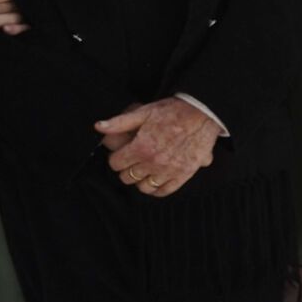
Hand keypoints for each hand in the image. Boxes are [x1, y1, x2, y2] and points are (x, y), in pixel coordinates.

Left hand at [96, 97, 218, 196]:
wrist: (203, 113)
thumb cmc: (173, 111)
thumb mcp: (144, 112)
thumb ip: (120, 122)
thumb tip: (98, 126)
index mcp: (141, 147)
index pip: (116, 164)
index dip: (116, 158)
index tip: (122, 153)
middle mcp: (153, 162)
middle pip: (127, 177)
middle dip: (126, 169)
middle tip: (132, 161)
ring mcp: (169, 170)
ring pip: (143, 187)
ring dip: (140, 180)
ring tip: (144, 170)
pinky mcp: (183, 174)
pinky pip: (164, 191)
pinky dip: (157, 189)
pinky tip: (156, 180)